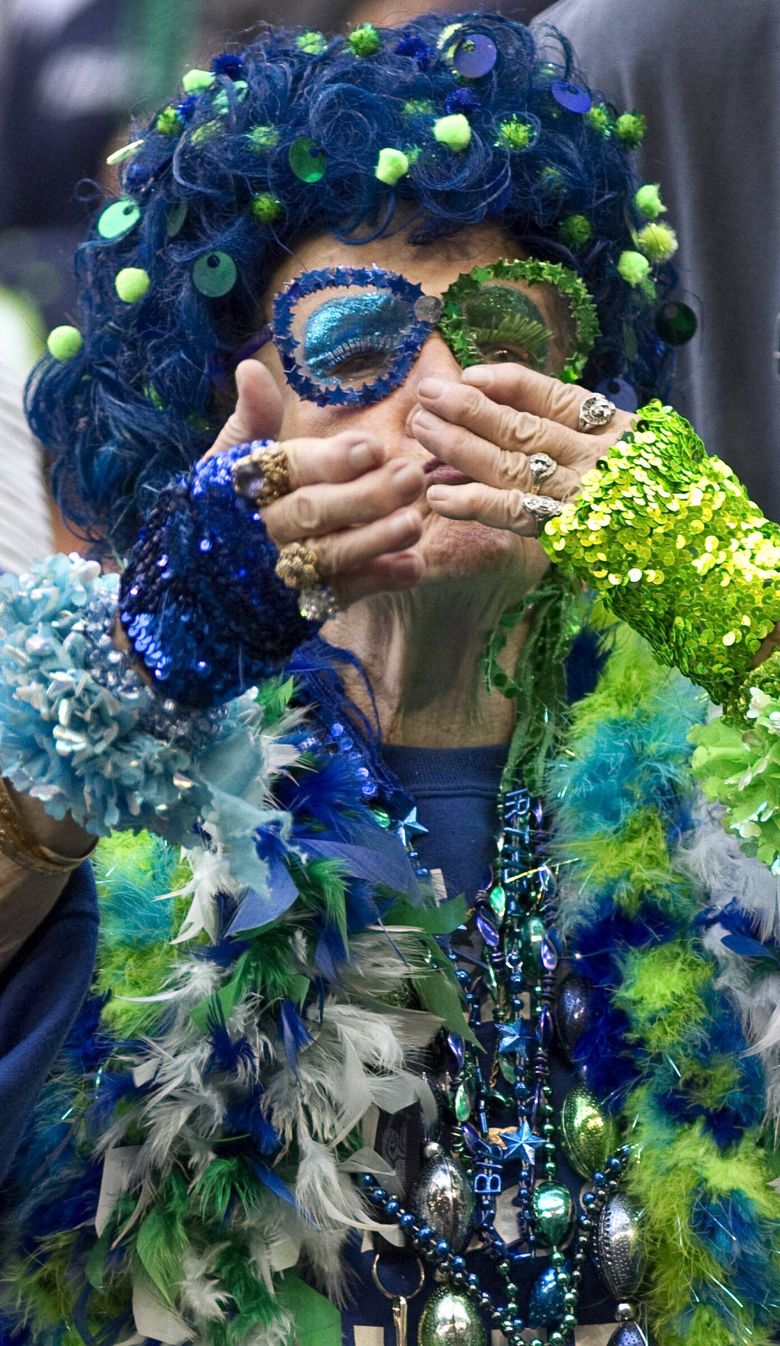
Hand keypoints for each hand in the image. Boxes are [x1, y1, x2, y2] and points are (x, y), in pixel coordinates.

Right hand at [206, 361, 424, 604]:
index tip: (371, 447)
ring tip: (414, 521)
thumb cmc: (226, 502)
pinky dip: (377, 581)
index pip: (290, 468)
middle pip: (314, 512)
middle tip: (410, 476)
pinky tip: (412, 566)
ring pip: (330, 555)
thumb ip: (251, 418)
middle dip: (363, 496)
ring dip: (374, 540)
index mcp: (248, 484)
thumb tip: (250, 367)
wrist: (198, 579)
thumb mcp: (230, 458)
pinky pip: (342, 593)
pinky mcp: (304, 601)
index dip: (330, 460)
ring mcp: (284, 568)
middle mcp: (264, 528)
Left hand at [412, 363, 633, 534]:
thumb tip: (511, 406)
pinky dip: (474, 504)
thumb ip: (581, 429)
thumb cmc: (655, 495)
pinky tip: (439, 496)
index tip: (469, 373)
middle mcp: (596, 457)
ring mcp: (582, 496)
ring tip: (421, 430)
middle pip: (521, 426)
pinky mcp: (569, 534)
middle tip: (425, 393)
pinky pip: (515, 514)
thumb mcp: (630, 448)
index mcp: (612, 428)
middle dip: (467, 408)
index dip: (506, 382)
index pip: (551, 395)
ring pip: (510, 464)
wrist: (697, 549)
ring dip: (459, 447)